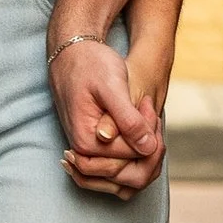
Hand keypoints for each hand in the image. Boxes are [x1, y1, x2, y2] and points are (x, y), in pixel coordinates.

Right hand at [51, 28, 160, 164]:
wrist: (73, 55)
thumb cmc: (91, 65)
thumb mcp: (112, 87)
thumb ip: (128, 119)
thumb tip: (147, 148)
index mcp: (87, 142)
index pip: (133, 155)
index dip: (149, 132)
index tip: (147, 102)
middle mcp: (85, 152)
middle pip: (130, 167)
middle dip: (149, 141)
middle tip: (148, 107)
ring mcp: (90, 150)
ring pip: (128, 166)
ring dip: (144, 143)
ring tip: (143, 111)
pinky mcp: (96, 145)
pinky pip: (122, 158)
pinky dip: (136, 142)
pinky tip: (139, 119)